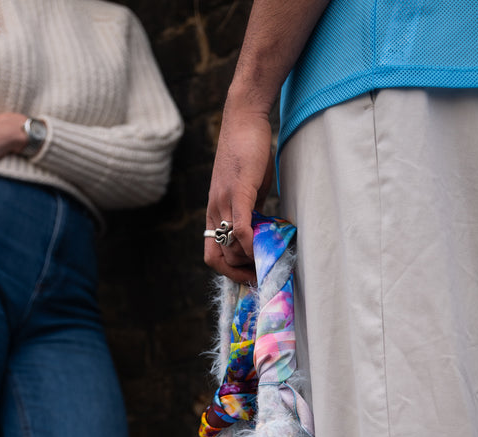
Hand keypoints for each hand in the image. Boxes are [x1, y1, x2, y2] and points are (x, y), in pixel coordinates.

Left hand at [204, 94, 273, 283]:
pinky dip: (249, 244)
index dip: (228, 272)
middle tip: (260, 274)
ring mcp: (224, 202)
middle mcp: (214, 211)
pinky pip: (240, 226)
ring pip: (229, 247)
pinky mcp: (238, 191)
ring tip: (266, 258)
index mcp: (214, 214)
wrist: (244, 120)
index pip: (211, 256)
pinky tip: (260, 248)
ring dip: (248, 260)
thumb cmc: (247, 153)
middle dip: (239, 273)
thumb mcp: (247, 191)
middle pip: (217, 259)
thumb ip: (249, 213)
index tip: (249, 275)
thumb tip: (259, 232)